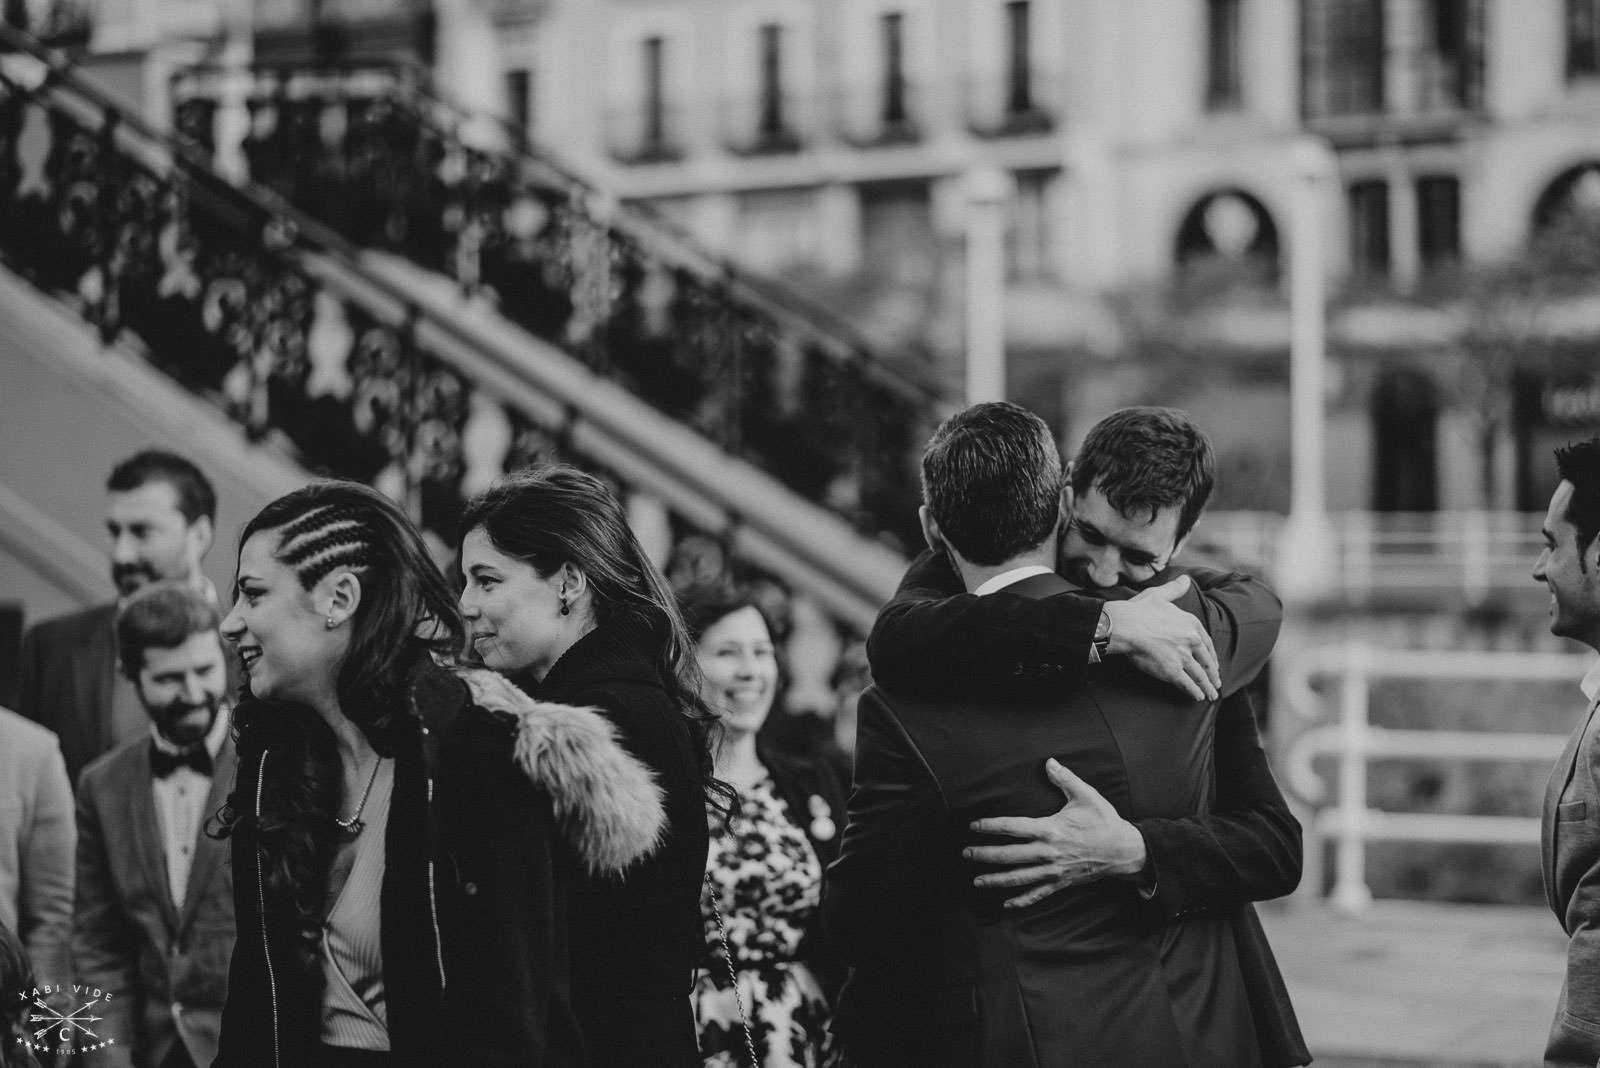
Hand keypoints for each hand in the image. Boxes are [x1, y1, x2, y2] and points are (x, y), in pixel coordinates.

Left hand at [965, 759, 1147, 908]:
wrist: (1124, 850)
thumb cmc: (1104, 821)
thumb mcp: (1086, 795)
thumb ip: (1065, 779)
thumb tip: (1048, 762)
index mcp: (1050, 829)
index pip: (1012, 827)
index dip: (990, 826)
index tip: (974, 826)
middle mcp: (1048, 852)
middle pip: (1009, 855)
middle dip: (985, 855)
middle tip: (966, 853)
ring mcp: (1054, 870)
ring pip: (1019, 878)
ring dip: (996, 880)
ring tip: (977, 881)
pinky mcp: (1061, 882)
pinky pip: (1038, 894)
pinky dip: (1022, 900)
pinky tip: (1007, 904)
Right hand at [1102, 575, 1219, 700]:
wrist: (1126, 626)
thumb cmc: (1139, 610)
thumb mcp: (1160, 594)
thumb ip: (1175, 589)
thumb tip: (1186, 579)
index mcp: (1191, 624)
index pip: (1206, 643)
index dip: (1211, 655)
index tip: (1213, 662)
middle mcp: (1191, 641)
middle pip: (1206, 661)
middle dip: (1213, 673)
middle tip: (1216, 682)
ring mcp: (1183, 657)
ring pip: (1200, 675)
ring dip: (1207, 686)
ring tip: (1211, 694)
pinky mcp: (1172, 671)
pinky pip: (1187, 684)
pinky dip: (1194, 692)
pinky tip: (1198, 697)